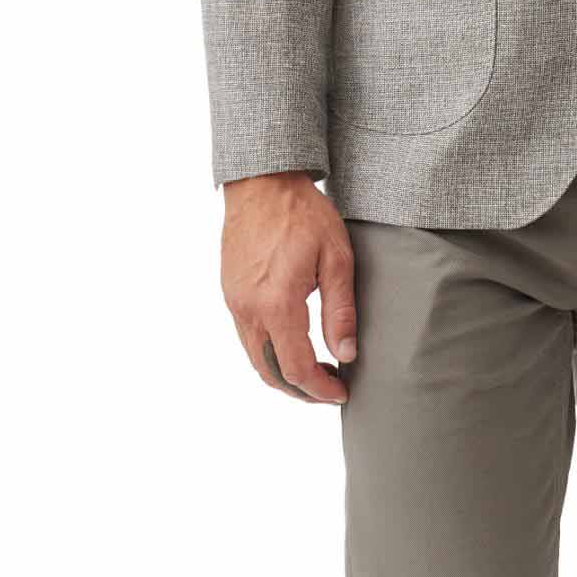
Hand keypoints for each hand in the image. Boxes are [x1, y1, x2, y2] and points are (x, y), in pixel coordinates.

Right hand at [221, 170, 356, 403]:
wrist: (263, 183)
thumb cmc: (303, 214)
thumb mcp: (337, 258)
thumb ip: (340, 310)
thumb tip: (346, 354)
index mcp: (276, 304)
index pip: (297, 368)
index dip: (320, 389)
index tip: (342, 392)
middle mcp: (249, 310)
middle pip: (271, 372)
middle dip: (301, 390)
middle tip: (330, 388)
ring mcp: (234, 303)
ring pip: (255, 358)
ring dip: (284, 373)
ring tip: (316, 370)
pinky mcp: (230, 293)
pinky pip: (247, 337)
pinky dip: (269, 352)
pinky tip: (293, 343)